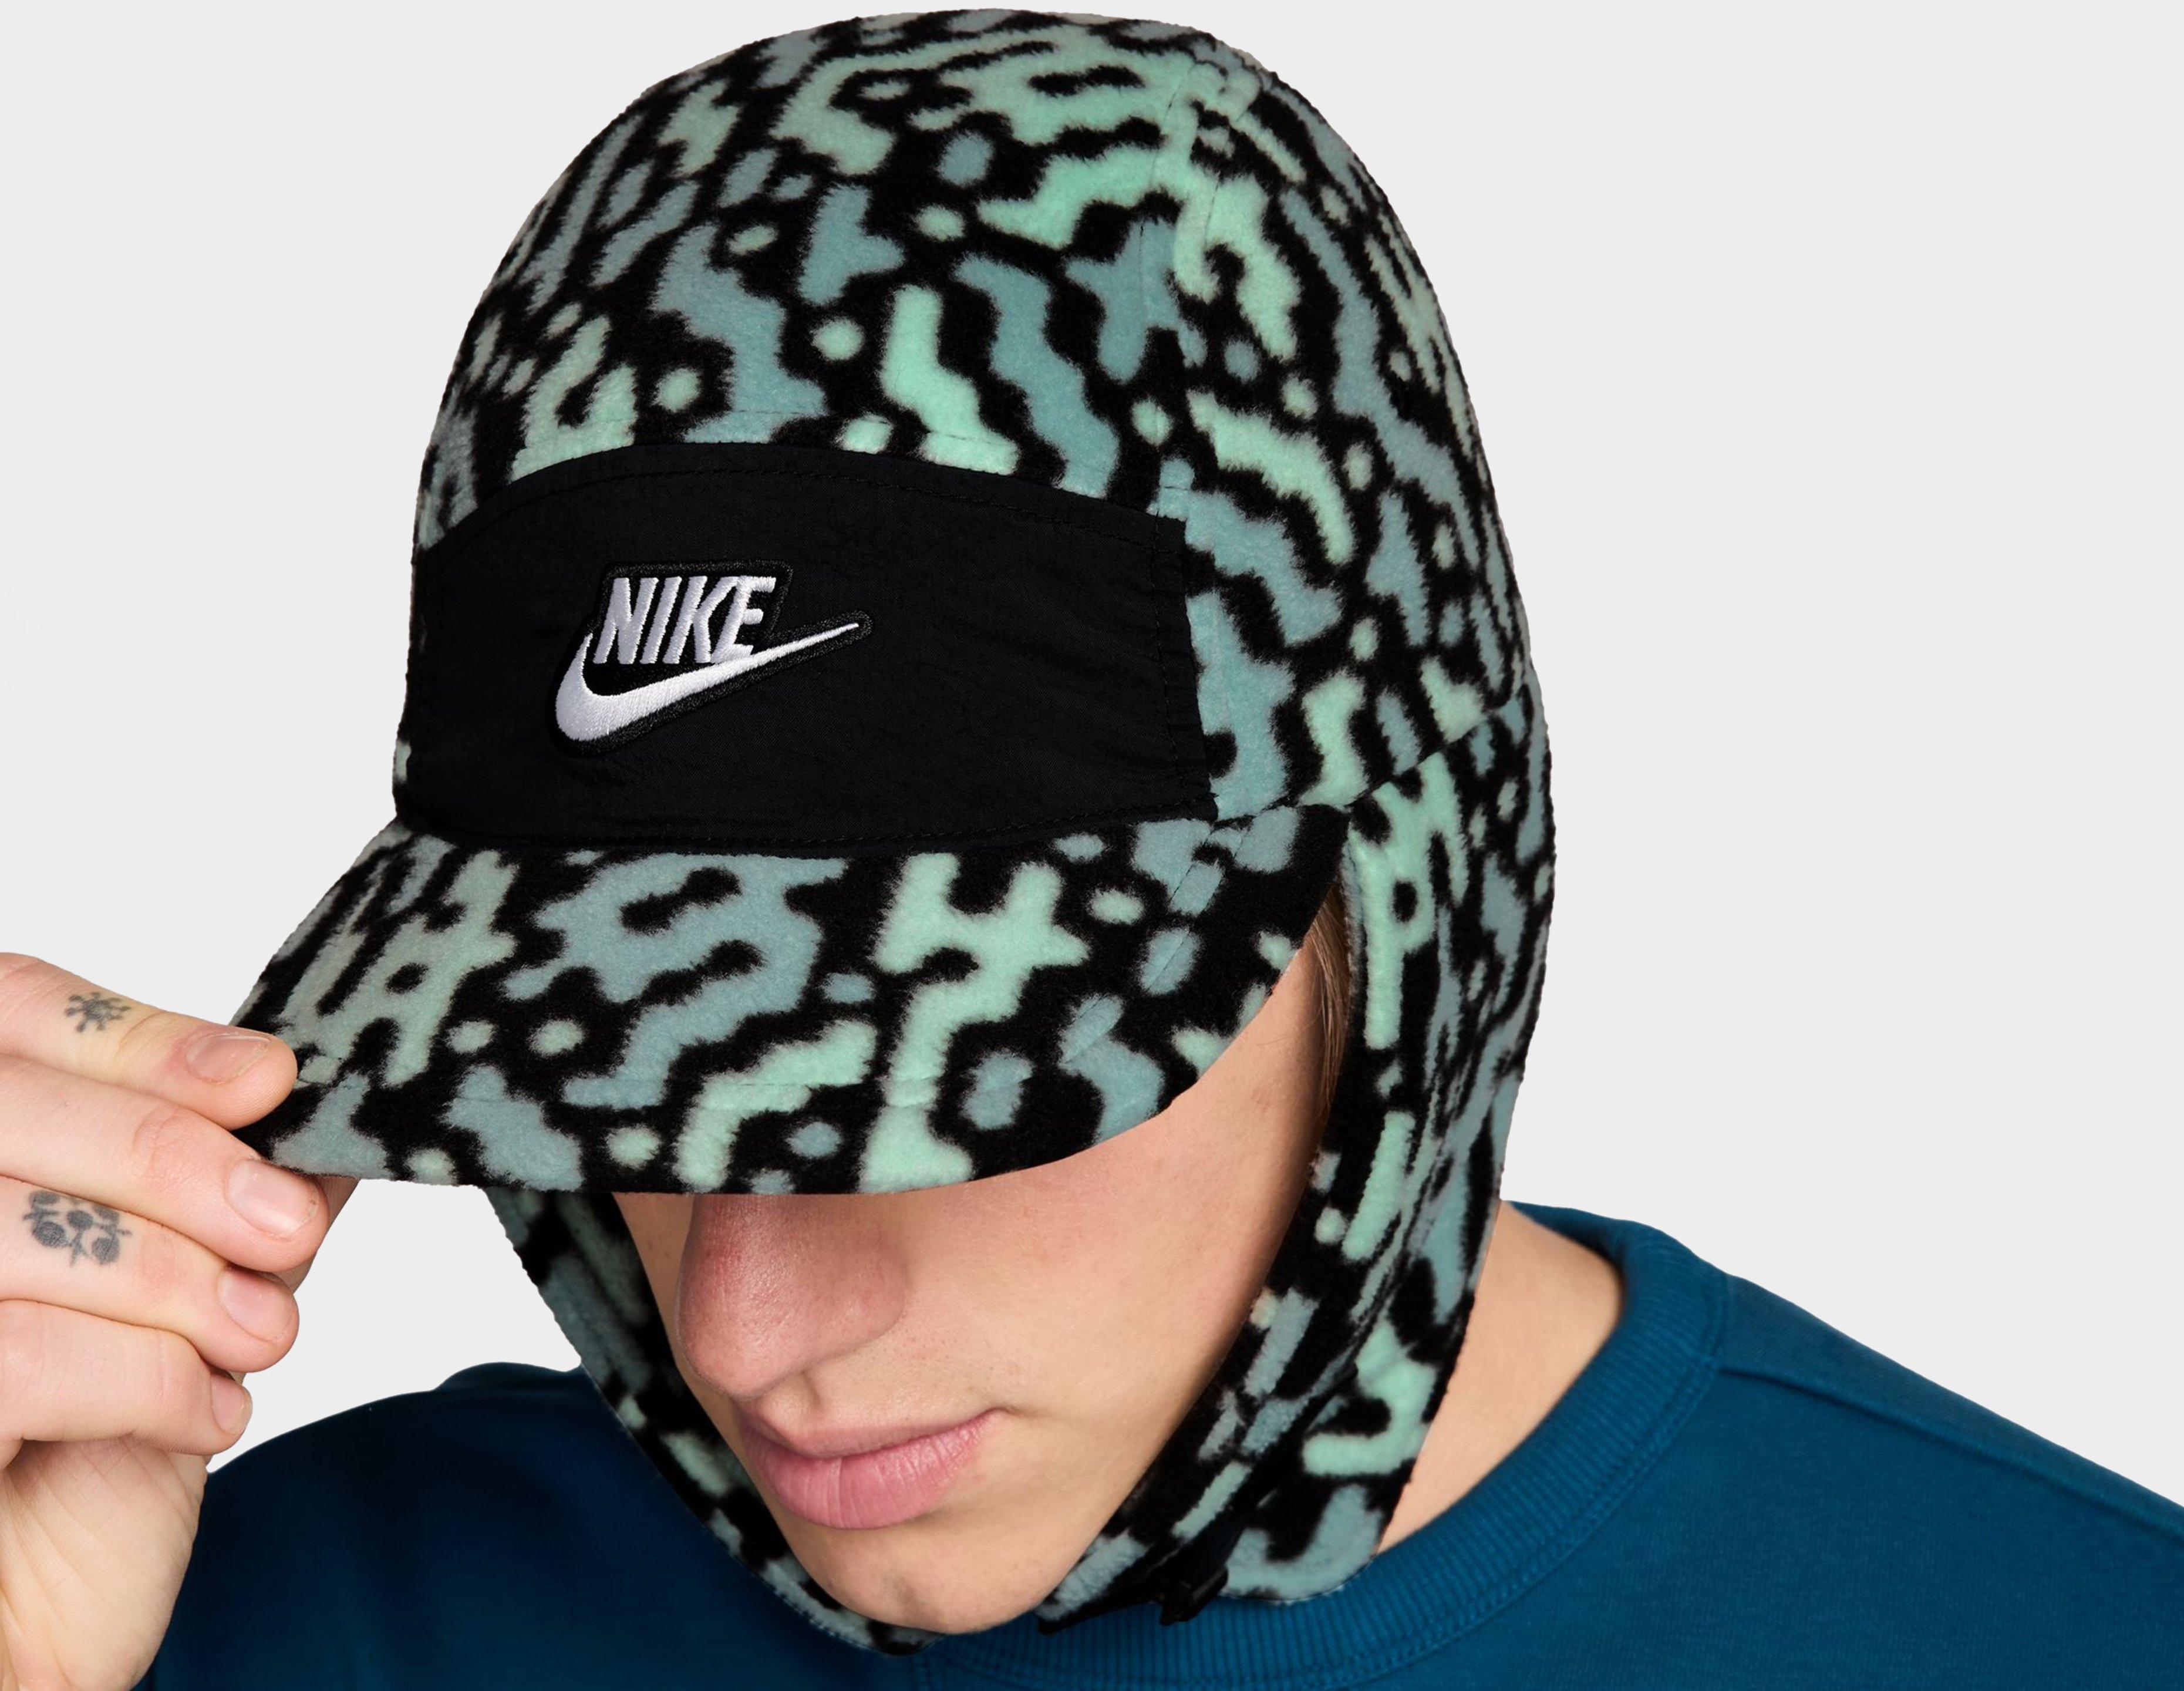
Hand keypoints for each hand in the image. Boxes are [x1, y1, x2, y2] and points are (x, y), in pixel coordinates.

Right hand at [0, 955, 351, 1690]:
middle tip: (282, 1226)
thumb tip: (323, 1110)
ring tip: (259, 1333)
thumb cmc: (87, 1454)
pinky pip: (16, 1353)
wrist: (36, 1632)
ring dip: (174, 1280)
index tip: (268, 1078)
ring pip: (16, 1229)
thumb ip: (233, 1193)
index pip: (9, 1014)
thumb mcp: (181, 1294)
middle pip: (11, 1108)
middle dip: (174, 1159)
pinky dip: (141, 1376)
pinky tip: (203, 1411)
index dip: (138, 1038)